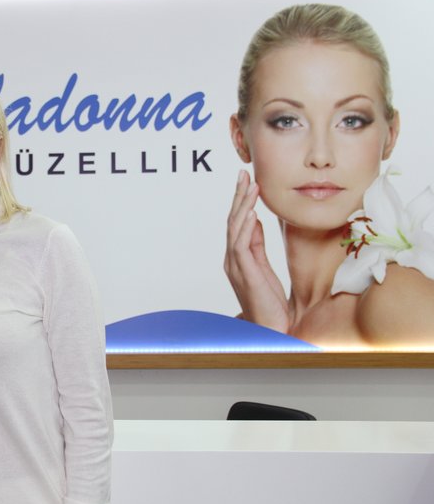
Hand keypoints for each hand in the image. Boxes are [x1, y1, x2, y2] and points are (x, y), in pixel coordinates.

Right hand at [224, 170, 289, 332]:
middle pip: (233, 221)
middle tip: (244, 174)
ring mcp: (235, 265)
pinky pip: (240, 244)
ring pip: (235, 228)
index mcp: (237, 257)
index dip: (242, 201)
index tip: (249, 181)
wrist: (271, 329)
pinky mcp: (243, 272)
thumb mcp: (264, 267)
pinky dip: (244, 226)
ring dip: (243, 205)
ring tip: (251, 185)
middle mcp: (232, 259)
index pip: (238, 223)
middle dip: (239, 196)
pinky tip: (251, 212)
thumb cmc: (268, 302)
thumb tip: (254, 219)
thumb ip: (257, 244)